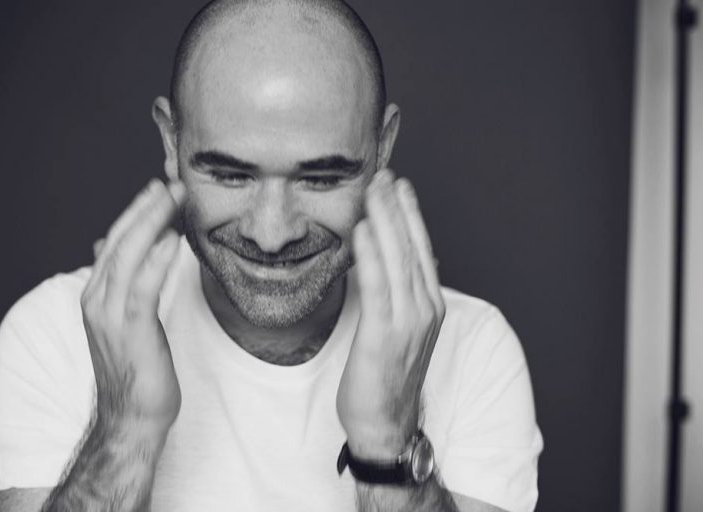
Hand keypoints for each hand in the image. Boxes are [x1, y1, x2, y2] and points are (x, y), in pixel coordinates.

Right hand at [81, 178, 186, 433]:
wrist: (130, 416)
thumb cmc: (135, 368)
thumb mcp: (126, 321)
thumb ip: (122, 285)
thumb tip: (115, 251)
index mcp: (96, 294)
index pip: (115, 241)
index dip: (137, 212)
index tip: (160, 189)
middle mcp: (97, 299)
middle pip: (119, 240)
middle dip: (146, 208)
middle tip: (172, 182)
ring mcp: (110, 314)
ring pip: (128, 255)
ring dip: (152, 222)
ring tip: (175, 197)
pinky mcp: (131, 329)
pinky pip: (143, 286)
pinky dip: (157, 258)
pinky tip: (173, 238)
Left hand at [336, 169, 444, 456]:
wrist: (386, 422)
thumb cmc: (387, 375)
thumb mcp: (399, 329)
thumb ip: (397, 295)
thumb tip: (384, 264)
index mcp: (430, 305)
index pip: (421, 250)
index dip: (410, 215)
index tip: (398, 185)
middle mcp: (424, 309)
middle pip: (411, 247)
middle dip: (397, 207)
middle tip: (384, 174)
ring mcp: (408, 322)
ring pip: (397, 260)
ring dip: (384, 221)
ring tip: (374, 190)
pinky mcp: (384, 336)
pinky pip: (378, 288)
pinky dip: (370, 257)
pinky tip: (361, 230)